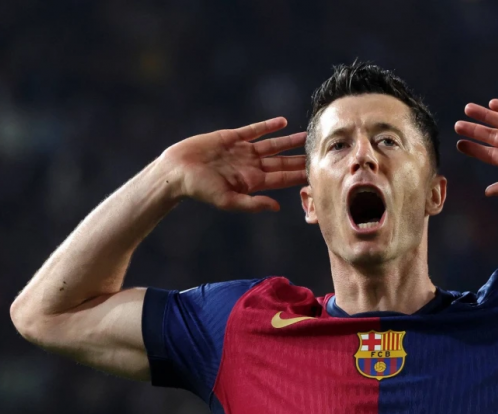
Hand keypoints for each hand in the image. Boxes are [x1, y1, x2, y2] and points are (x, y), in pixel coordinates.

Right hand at [160, 117, 306, 212]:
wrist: (178, 170)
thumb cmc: (200, 189)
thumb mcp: (227, 201)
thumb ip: (252, 204)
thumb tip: (277, 207)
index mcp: (251, 182)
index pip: (281, 178)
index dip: (298, 176)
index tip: (317, 173)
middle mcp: (250, 166)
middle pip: (281, 161)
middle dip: (299, 158)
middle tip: (320, 153)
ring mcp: (242, 151)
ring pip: (272, 144)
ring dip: (289, 140)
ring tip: (307, 135)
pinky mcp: (232, 137)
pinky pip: (254, 130)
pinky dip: (268, 126)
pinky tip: (283, 122)